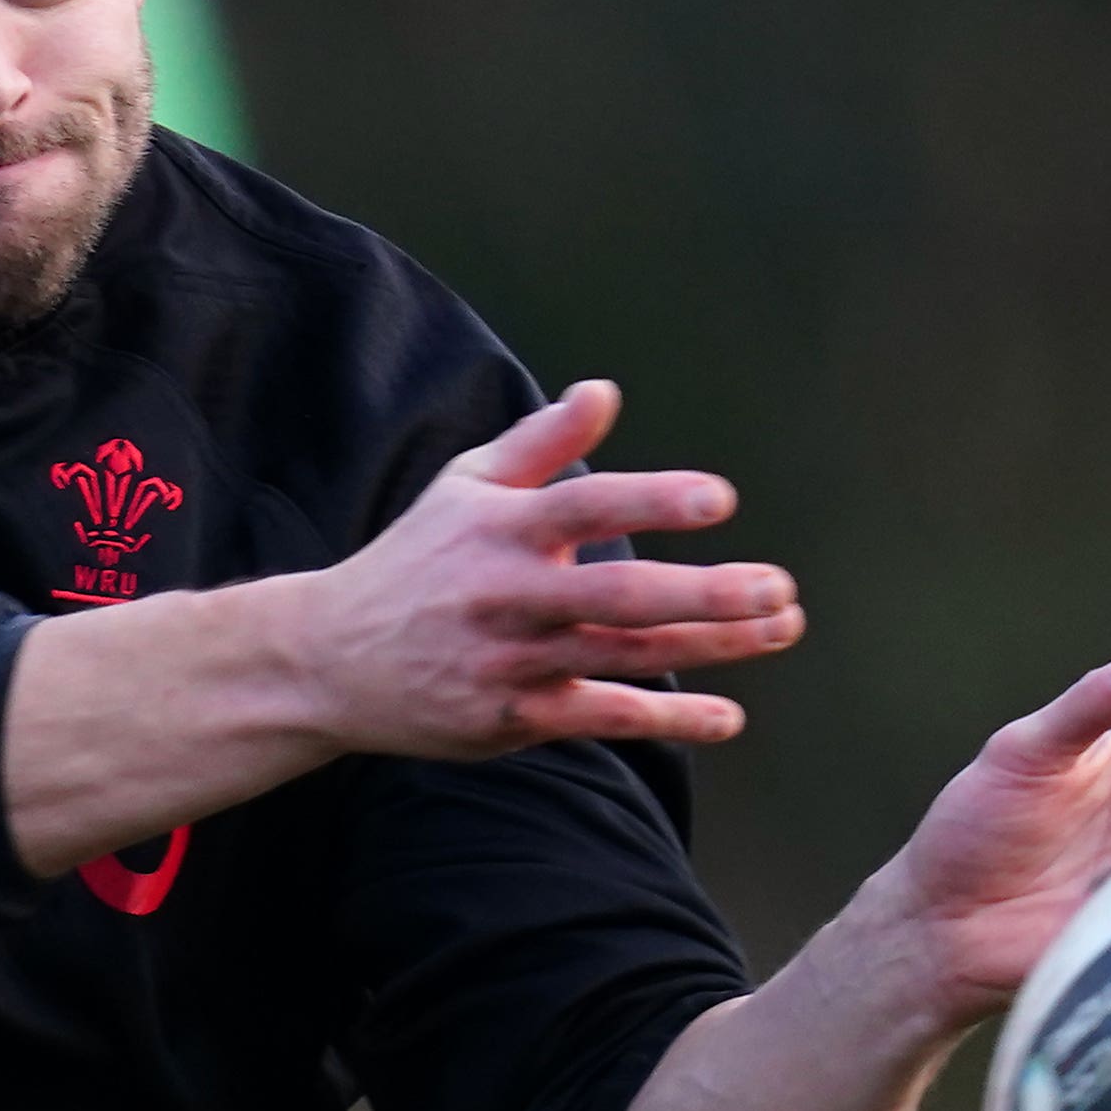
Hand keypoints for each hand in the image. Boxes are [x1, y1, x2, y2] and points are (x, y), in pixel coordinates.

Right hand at [284, 379, 805, 759]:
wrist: (329, 660)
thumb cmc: (414, 561)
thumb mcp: (464, 487)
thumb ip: (541, 442)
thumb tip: (605, 390)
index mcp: (500, 528)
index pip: (586, 506)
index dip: (652, 501)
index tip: (720, 499)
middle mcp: (508, 595)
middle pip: (620, 595)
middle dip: (706, 594)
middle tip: (778, 588)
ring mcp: (513, 661)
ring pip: (627, 656)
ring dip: (711, 647)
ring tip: (781, 629)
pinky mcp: (514, 718)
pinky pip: (603, 718)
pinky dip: (668, 721)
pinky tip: (729, 717)